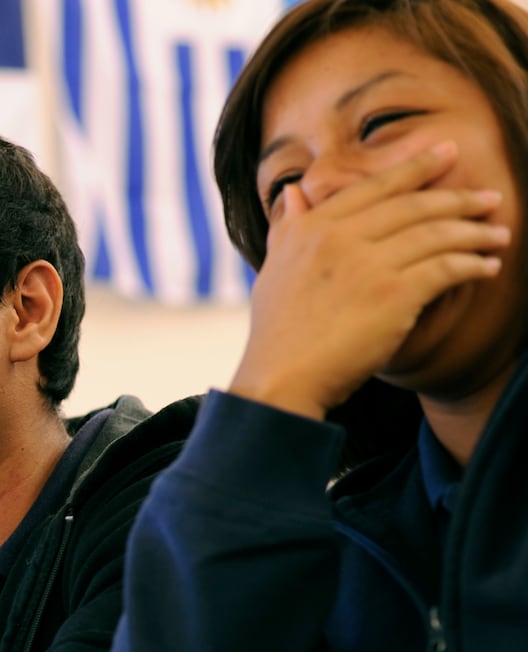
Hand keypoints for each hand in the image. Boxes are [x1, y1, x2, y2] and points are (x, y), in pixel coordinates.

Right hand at [233, 140, 507, 418]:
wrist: (280, 378)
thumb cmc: (277, 332)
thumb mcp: (273, 269)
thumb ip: (286, 227)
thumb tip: (294, 192)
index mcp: (311, 227)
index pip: (374, 186)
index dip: (416, 166)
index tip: (446, 152)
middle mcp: (338, 237)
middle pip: (414, 206)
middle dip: (459, 199)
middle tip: (490, 197)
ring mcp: (367, 265)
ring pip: (436, 234)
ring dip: (475, 233)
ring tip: (498, 234)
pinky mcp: (393, 295)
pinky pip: (445, 269)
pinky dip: (472, 265)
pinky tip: (486, 267)